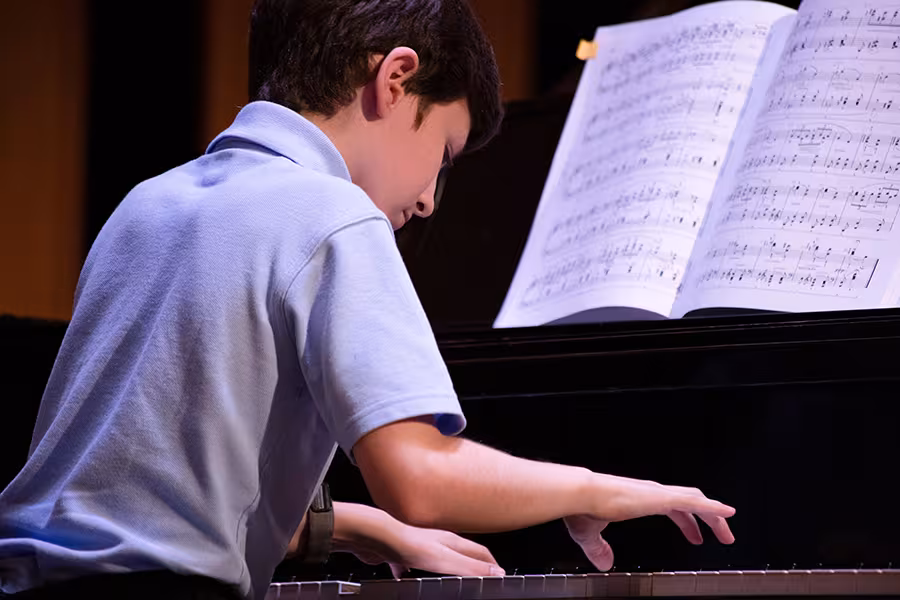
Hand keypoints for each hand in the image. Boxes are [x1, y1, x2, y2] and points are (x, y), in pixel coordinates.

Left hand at [333, 502, 503, 578]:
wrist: (374, 537)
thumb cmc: (407, 543)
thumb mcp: (445, 560)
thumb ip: (470, 566)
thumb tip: (496, 572)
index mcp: (451, 541)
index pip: (479, 552)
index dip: (491, 564)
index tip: (499, 575)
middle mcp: (437, 542)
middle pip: (460, 555)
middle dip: (471, 567)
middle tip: (478, 580)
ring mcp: (419, 547)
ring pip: (436, 561)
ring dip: (444, 572)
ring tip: (448, 583)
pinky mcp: (401, 555)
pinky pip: (411, 567)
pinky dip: (413, 576)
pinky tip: (408, 582)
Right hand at [567, 475, 734, 570]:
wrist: (580, 495)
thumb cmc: (582, 506)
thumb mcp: (591, 533)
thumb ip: (599, 548)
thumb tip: (603, 562)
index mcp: (639, 499)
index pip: (672, 507)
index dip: (686, 522)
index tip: (696, 536)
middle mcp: (651, 493)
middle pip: (689, 502)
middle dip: (707, 519)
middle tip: (720, 535)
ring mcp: (657, 494)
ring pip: (696, 500)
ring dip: (714, 515)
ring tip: (729, 529)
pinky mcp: (659, 498)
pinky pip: (693, 502)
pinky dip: (712, 507)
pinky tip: (727, 513)